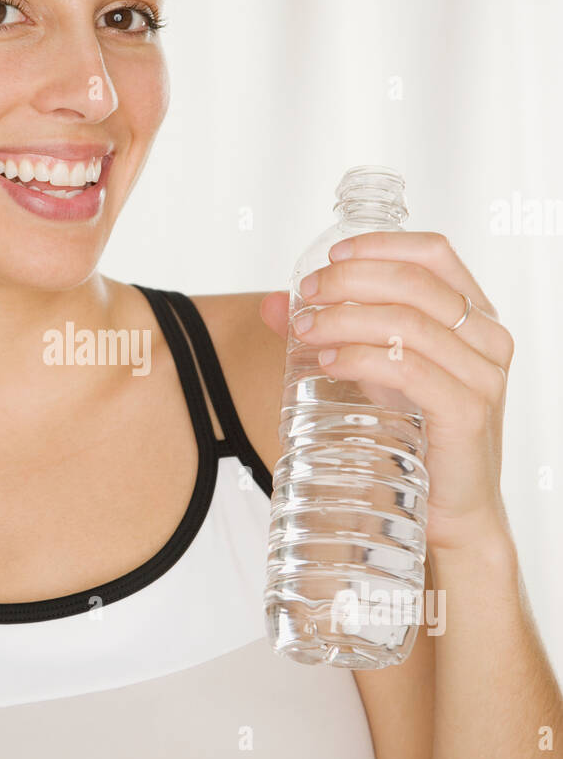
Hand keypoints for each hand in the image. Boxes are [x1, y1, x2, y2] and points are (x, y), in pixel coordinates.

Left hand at [259, 231, 514, 552]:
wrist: (450, 513)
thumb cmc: (417, 436)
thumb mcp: (375, 372)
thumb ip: (332, 333)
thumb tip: (272, 304)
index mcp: (474, 316)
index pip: (434, 253)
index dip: (379, 245)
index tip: (329, 256)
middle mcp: (487, 338)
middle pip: (415, 282)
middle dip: (350, 281)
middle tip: (305, 296)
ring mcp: (483, 376)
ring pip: (408, 323)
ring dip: (347, 318)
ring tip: (305, 330)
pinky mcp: (468, 412)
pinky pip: (409, 369)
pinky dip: (362, 358)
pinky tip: (328, 362)